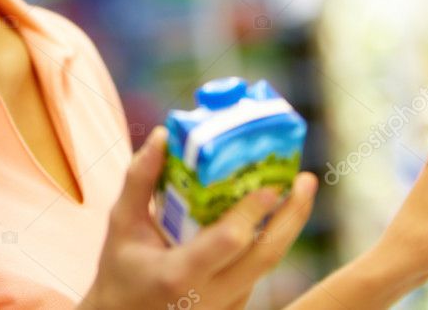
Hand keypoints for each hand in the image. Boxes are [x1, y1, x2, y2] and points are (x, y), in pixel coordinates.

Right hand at [79, 125, 317, 309]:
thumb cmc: (121, 269)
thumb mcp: (121, 223)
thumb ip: (141, 180)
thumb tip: (161, 135)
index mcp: (178, 275)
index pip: (228, 242)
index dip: (251, 212)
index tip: (270, 185)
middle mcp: (210, 297)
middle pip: (265, 255)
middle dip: (292, 216)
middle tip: (307, 180)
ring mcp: (226, 307)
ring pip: (266, 264)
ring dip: (285, 226)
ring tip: (297, 189)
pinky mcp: (234, 308)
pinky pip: (257, 271)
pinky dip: (267, 239)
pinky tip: (271, 214)